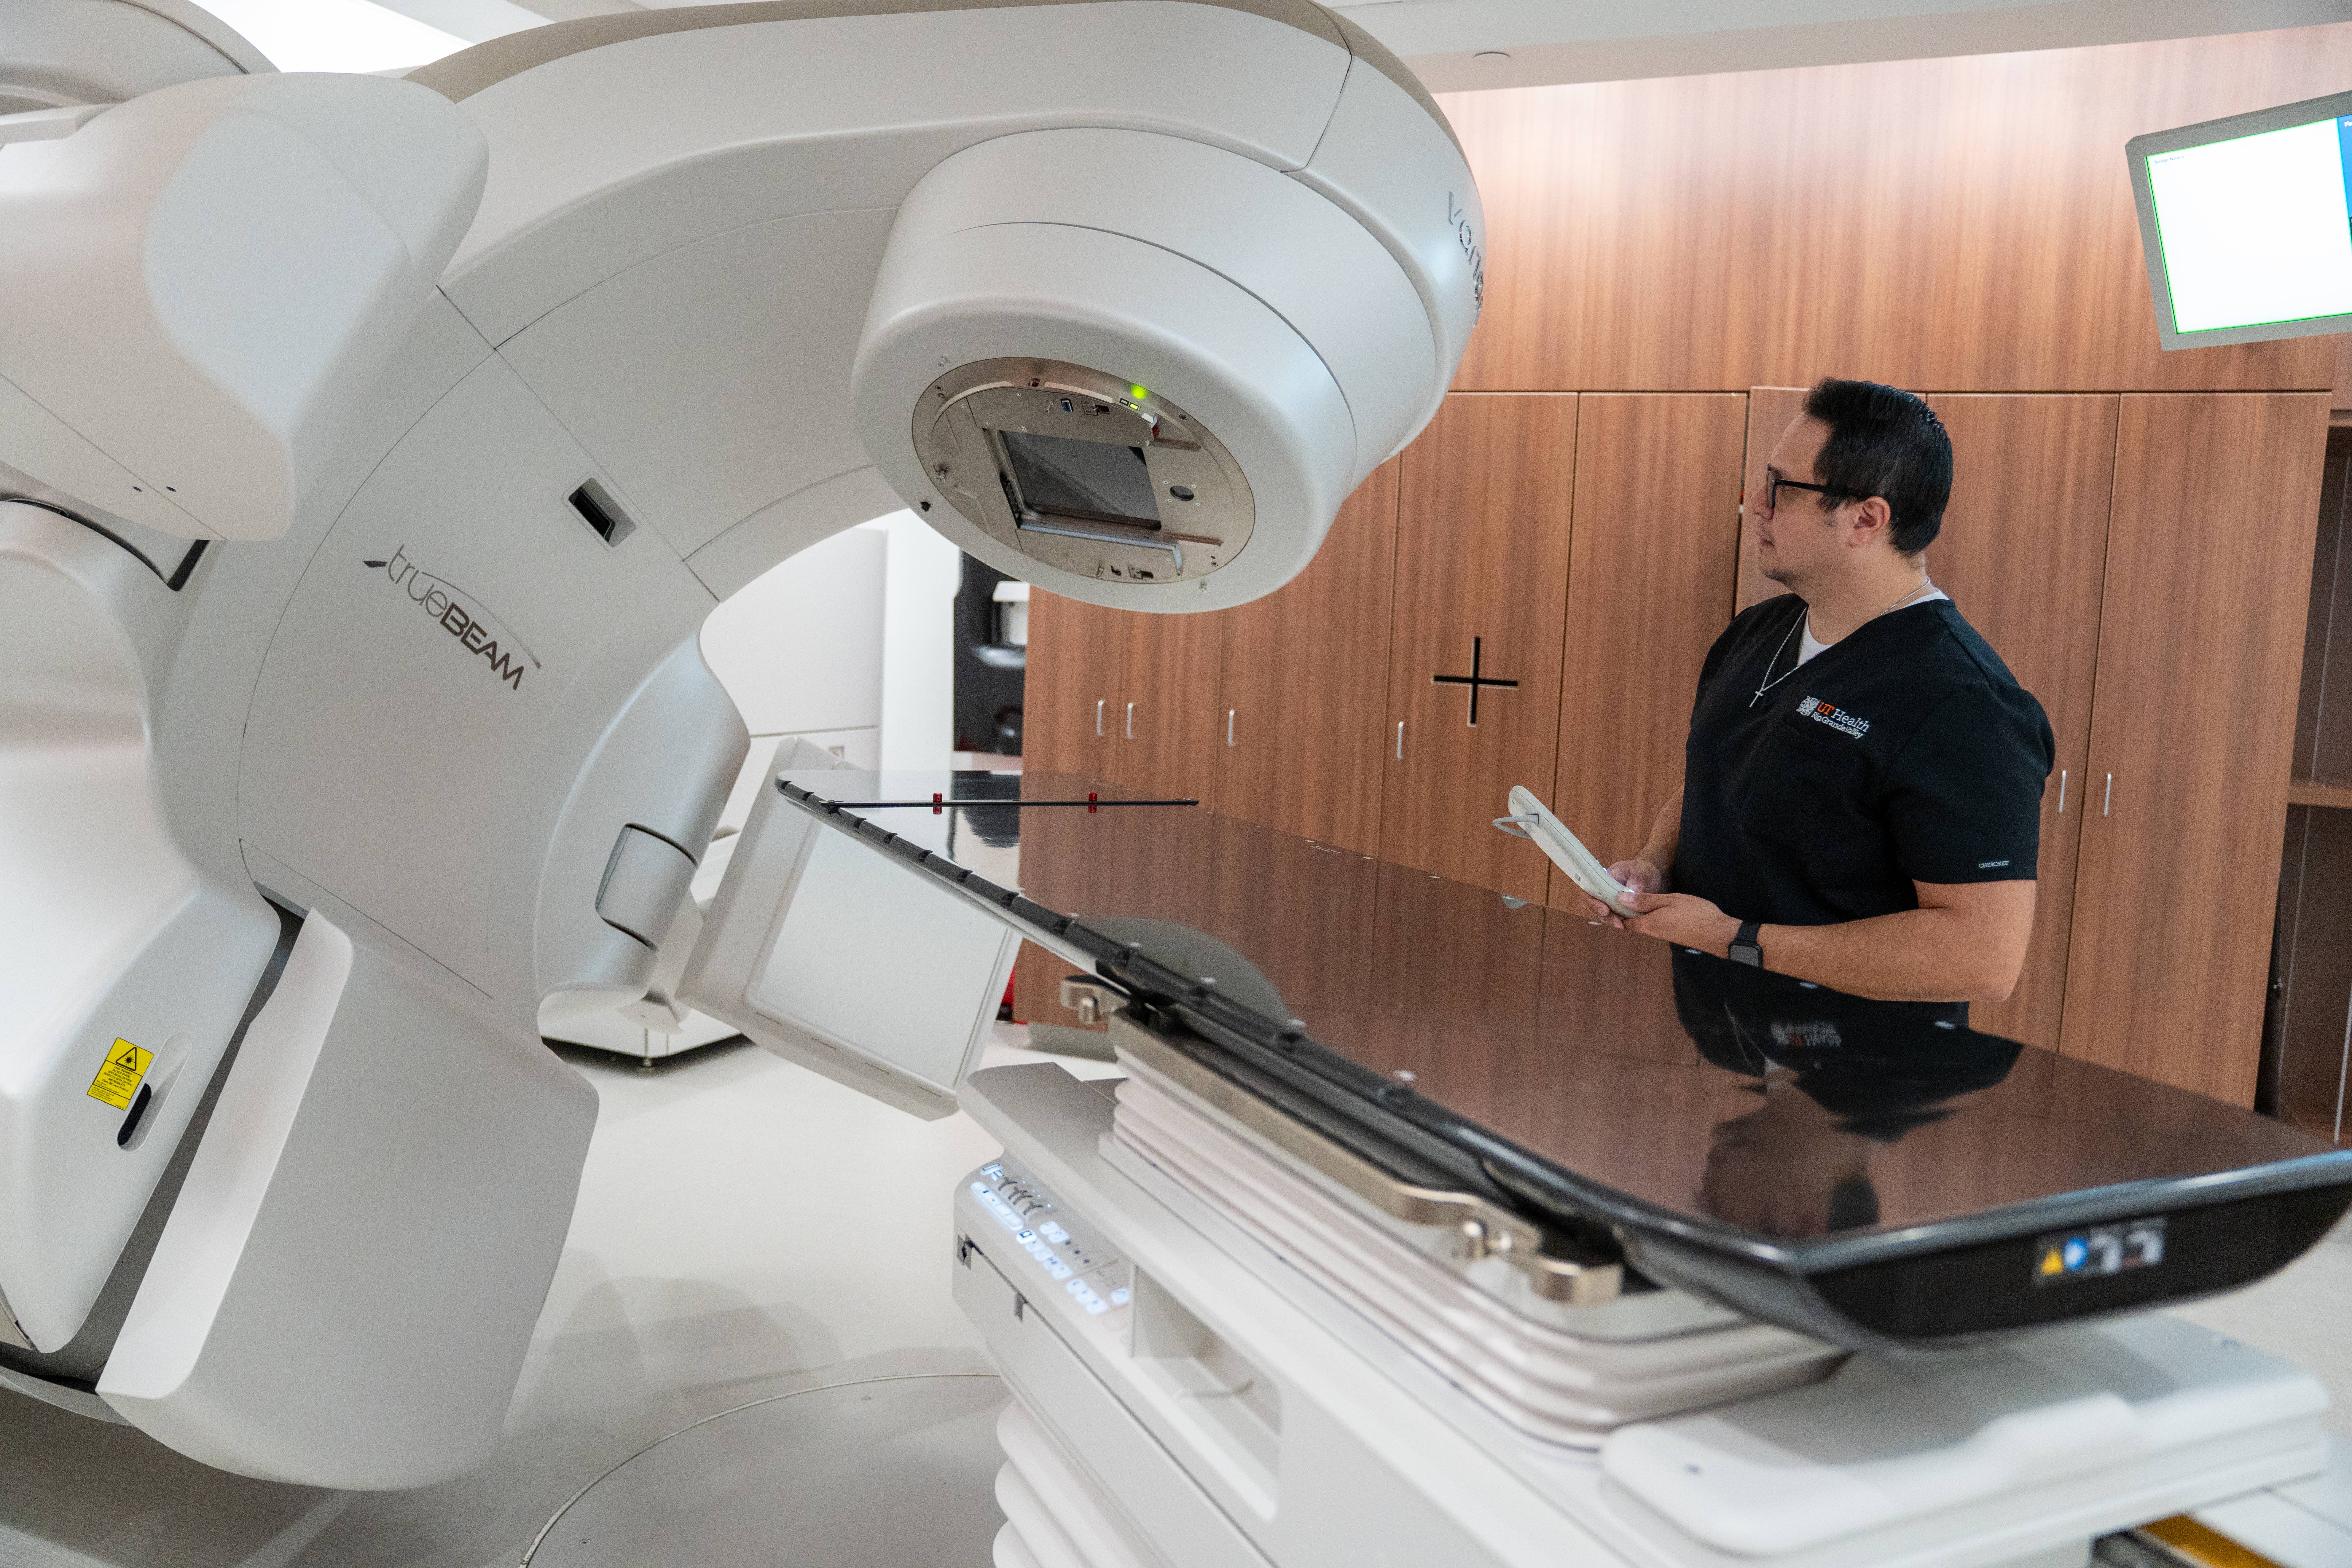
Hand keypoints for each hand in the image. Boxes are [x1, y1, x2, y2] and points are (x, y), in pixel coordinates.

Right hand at [1576, 858, 1663, 926]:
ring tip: (1624, 927)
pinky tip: (1628, 928)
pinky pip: (1614, 919)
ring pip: (1603, 915)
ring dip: (1612, 922)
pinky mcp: (1618, 910)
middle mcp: (1603, 890)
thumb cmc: (1643, 871)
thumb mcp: (1642, 872)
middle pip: (1593, 905)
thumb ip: (1637, 881)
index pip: (1590, 889)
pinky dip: (1620, 924)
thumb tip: (1633, 892)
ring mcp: (1610, 901)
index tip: (1605, 909)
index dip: (1593, 901)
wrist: (1650, 877)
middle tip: (1616, 922)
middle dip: (1603, 915)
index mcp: (1605, 878)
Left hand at [1619, 887, 1740, 954]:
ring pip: (1645, 923)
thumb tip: (1622, 898)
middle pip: (1632, 923)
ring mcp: (1663, 935)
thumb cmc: (1696, 914)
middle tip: (1626, 893)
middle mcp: (1653, 932)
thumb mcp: (1669, 900)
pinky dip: (1652, 915)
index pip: (1623, 921)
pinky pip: (1656, 925)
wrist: (1719, 933)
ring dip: (1640, 912)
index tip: (1614, 897)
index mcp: (1648, 924)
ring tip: (1641, 896)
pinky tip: (1658, 904)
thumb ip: (1645, 900)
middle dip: (1626, 910)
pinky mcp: (1673, 935)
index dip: (1616, 910)